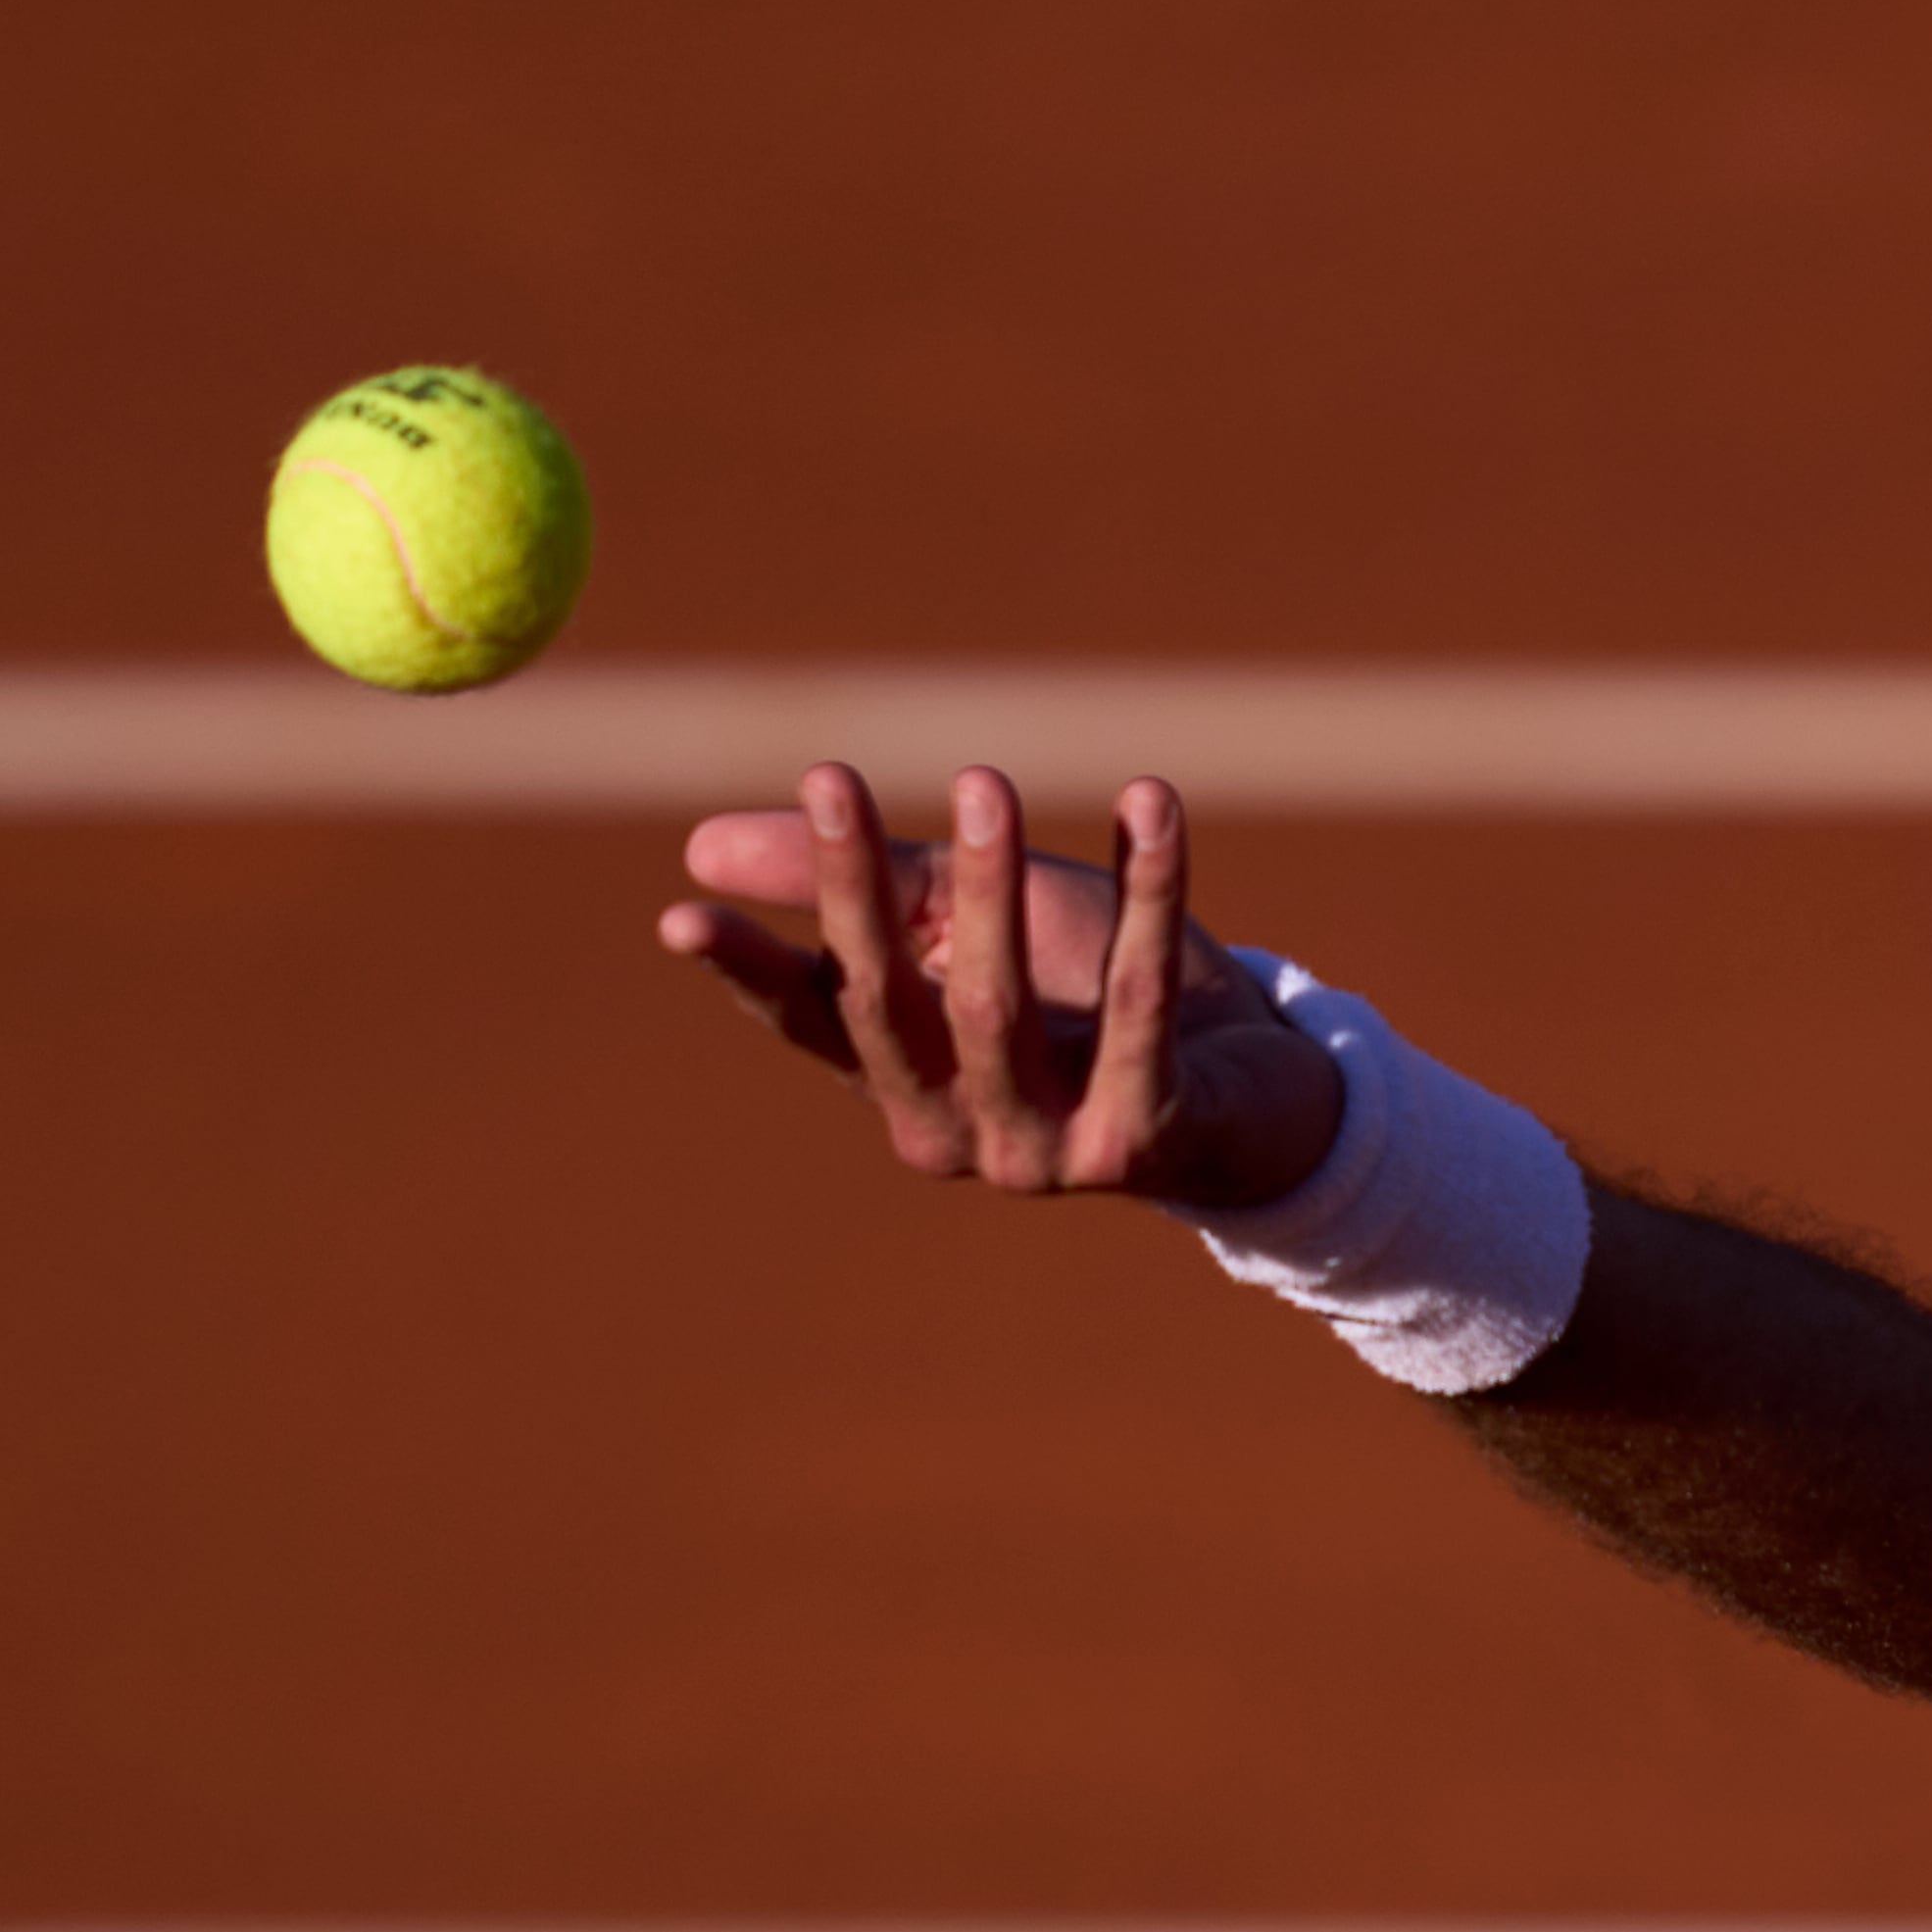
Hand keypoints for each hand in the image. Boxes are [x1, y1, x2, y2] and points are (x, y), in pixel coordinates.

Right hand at [658, 763, 1346, 1210]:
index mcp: (904, 1083)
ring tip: (985, 780)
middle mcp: (958, 1133)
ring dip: (989, 889)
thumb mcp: (970, 921)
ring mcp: (1046, 1151)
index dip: (749, 972)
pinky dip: (1149, 890)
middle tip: (834, 780)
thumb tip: (698, 848)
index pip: (811, 1022)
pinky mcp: (1143, 1141)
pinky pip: (1138, 1000)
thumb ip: (869, 884)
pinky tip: (1154, 802)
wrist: (1253, 1084)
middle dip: (856, 894)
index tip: (678, 917)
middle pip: (891, 1006)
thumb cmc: (1091, 987)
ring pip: (998, 1008)